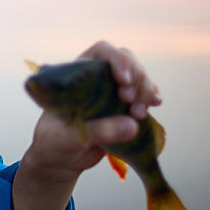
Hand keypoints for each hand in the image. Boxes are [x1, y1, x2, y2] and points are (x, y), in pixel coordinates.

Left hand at [25, 40, 160, 177]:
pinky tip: (155, 104)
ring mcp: (112, 90)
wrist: (60, 159)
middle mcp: (97, 77)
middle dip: (136, 77)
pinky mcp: (124, 106)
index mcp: (77, 74)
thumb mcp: (68, 137)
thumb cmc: (55, 141)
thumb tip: (132, 124)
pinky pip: (144, 93)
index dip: (117, 60)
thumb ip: (97, 130)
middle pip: (127, 60)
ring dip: (145, 91)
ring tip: (138, 114)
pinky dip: (151, 97)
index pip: (102, 51)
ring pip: (139, 76)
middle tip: (128, 101)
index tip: (124, 80)